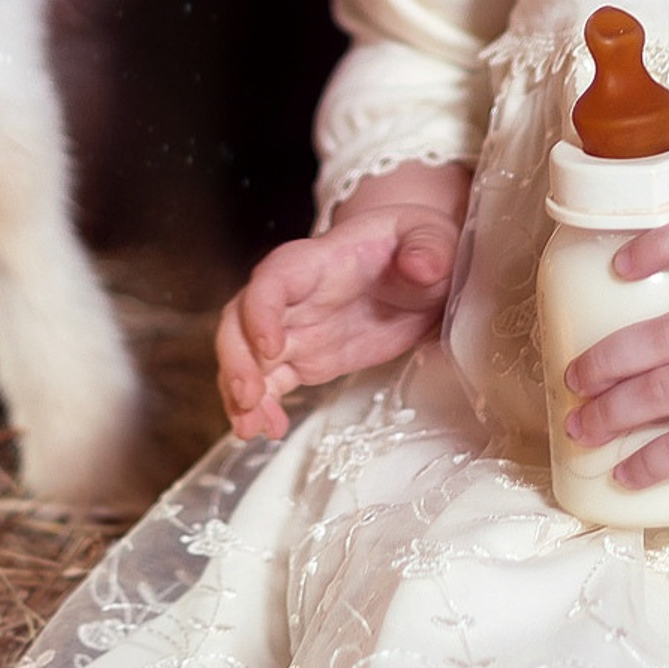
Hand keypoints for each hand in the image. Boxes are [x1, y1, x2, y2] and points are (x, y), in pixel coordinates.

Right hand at [216, 169, 466, 441]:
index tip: (272, 348)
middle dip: (235, 358)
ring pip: (245, 355)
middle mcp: (295, 296)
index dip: (261, 311)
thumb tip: (422, 266)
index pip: (273, 280)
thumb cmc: (420, 244)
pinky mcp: (304, 358)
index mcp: (318, 261)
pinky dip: (258, 406)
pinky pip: (268, 381)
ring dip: (239, 390)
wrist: (424, 271)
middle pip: (241, 319)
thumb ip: (426, 248)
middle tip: (250, 397)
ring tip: (251, 427)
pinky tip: (264, 430)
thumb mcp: (432, 237)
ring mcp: (295, 329)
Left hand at [563, 213, 668, 487]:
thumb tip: (630, 281)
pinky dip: (649, 462)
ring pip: (663, 394)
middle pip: (660, 339)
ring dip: (610, 414)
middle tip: (572, 376)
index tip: (619, 265)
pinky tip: (623, 471)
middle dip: (603, 361)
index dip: (657, 246)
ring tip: (579, 427)